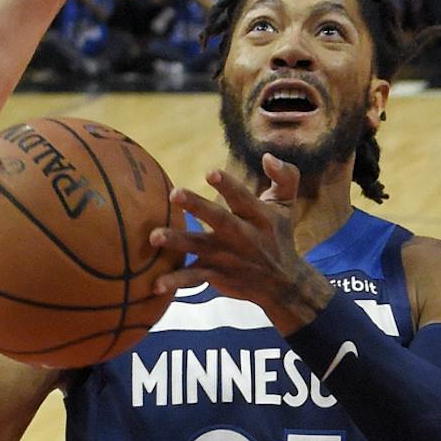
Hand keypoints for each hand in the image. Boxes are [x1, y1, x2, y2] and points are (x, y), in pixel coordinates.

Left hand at [149, 153, 332, 333]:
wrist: (283, 284)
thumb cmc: (278, 236)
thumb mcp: (286, 205)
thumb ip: (284, 176)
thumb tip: (268, 156)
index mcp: (258, 215)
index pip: (242, 197)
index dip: (228, 185)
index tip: (210, 173)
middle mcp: (242, 236)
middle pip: (219, 219)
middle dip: (197, 206)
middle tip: (174, 193)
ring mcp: (227, 257)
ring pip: (200, 247)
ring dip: (177, 242)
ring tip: (154, 236)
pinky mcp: (216, 275)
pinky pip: (194, 278)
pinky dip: (175, 281)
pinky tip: (155, 285)